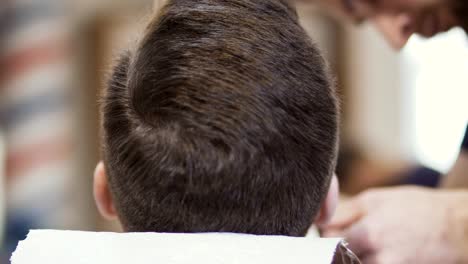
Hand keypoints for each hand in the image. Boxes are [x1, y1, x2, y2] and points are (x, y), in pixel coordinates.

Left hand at [322, 187, 467, 263]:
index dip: (324, 235)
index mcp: (368, 233)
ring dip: (350, 256)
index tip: (326, 230)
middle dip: (334, 248)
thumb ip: (345, 212)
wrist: (457, 226)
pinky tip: (374, 250)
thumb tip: (320, 221)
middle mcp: (377, 257)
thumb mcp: (376, 199)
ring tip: (362, 243)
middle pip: (338, 259)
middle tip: (344, 237)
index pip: (327, 242)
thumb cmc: (415, 207)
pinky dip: (367, 260)